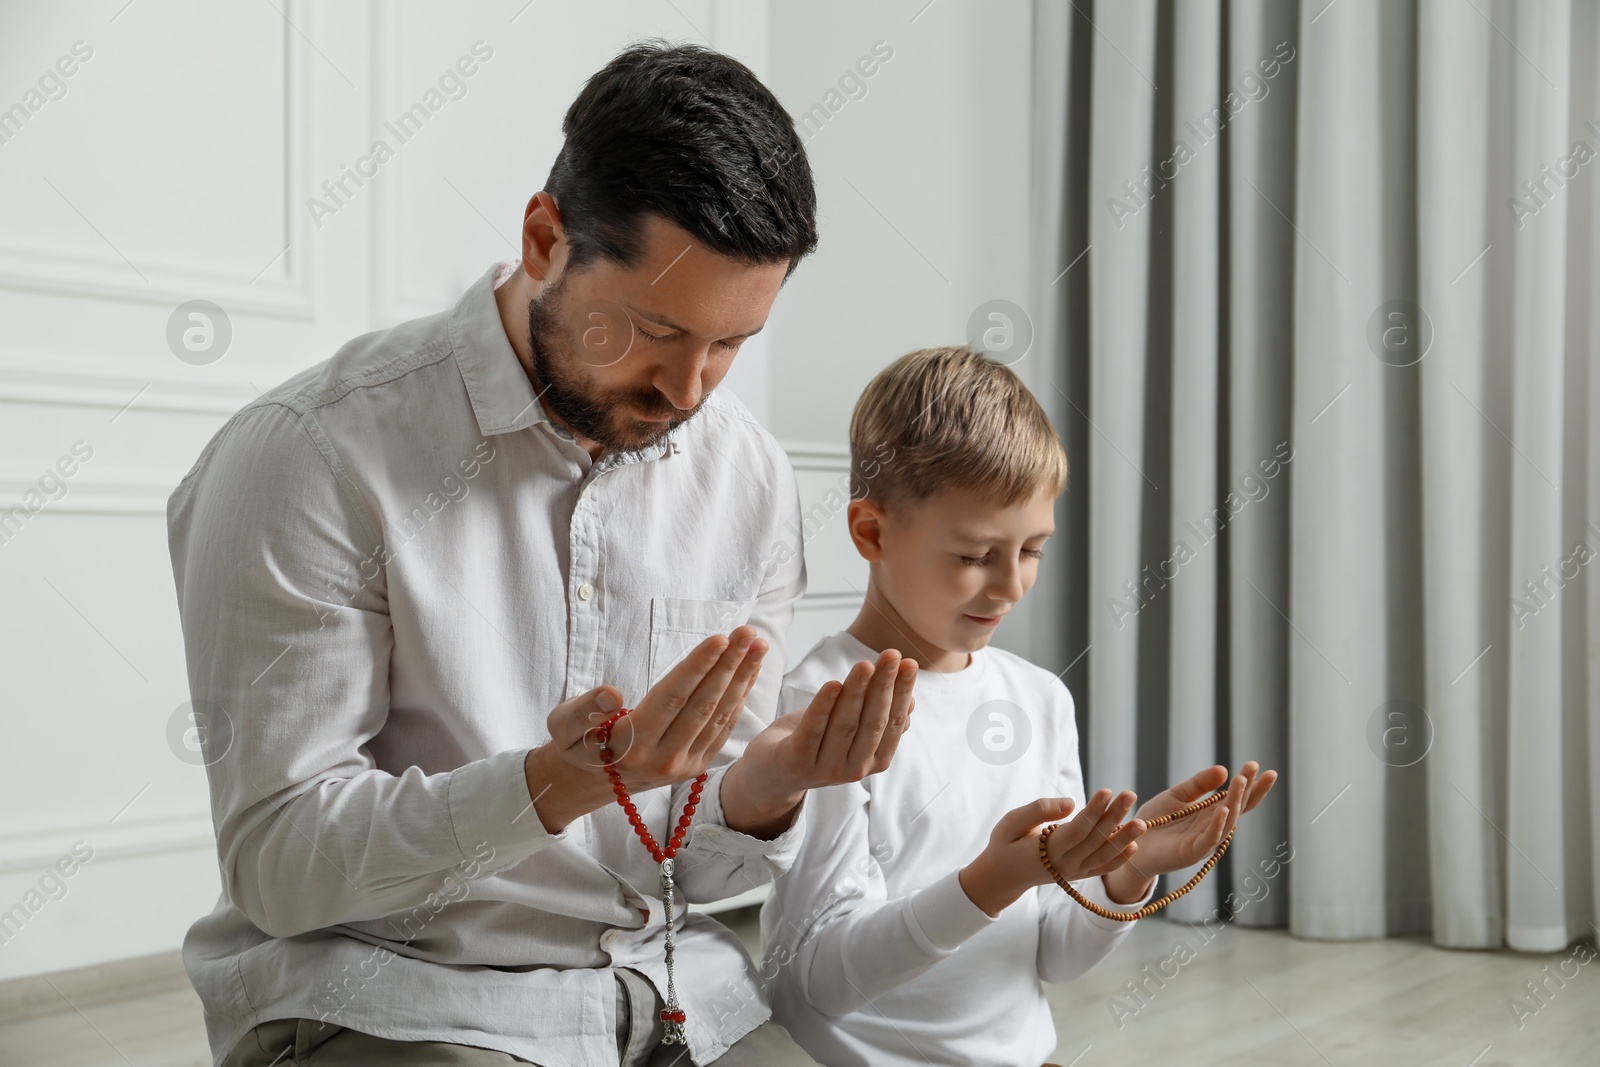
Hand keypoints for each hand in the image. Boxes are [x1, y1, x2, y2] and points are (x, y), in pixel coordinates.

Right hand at [524, 626, 766, 831]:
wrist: (589, 783)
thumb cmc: (575, 742)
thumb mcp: (563, 725)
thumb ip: (582, 709)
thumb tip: (611, 695)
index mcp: (630, 746)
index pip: (671, 699)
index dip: (698, 668)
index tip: (720, 638)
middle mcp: (662, 760)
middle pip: (703, 706)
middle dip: (730, 666)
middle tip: (749, 632)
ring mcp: (683, 766)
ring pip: (719, 717)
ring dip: (742, 679)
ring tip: (758, 645)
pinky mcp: (696, 767)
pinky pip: (722, 729)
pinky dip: (739, 698)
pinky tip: (749, 672)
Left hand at [721, 649, 917, 837]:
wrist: (770, 773)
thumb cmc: (816, 743)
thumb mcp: (851, 731)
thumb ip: (878, 719)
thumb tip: (912, 702)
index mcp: (873, 761)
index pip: (892, 723)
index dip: (902, 693)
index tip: (909, 663)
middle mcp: (854, 769)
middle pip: (872, 722)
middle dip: (884, 686)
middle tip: (892, 655)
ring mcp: (825, 768)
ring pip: (845, 724)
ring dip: (857, 691)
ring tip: (865, 664)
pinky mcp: (796, 761)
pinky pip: (812, 730)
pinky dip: (823, 706)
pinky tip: (832, 684)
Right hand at [959, 789, 1142, 916]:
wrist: (1004, 875)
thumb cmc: (1006, 843)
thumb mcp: (1012, 823)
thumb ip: (1038, 810)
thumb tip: (1070, 803)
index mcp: (1048, 851)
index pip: (1078, 829)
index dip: (1094, 811)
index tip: (1107, 790)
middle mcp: (1066, 865)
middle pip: (1096, 840)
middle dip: (1114, 816)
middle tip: (1130, 794)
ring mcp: (1075, 872)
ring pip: (1104, 855)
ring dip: (1125, 839)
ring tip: (1142, 822)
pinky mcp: (1079, 874)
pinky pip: (1103, 868)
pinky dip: (1119, 859)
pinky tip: (1133, 845)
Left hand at [1101, 761, 1277, 902]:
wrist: (1131, 841)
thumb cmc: (1155, 821)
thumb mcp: (1177, 795)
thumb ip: (1198, 784)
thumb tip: (1224, 770)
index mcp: (1211, 813)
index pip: (1237, 798)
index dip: (1250, 784)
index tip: (1257, 765)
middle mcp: (1213, 827)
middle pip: (1238, 808)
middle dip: (1248, 789)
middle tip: (1254, 767)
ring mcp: (1205, 841)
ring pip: (1227, 822)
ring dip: (1235, 801)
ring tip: (1240, 781)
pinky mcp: (1192, 852)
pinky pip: (1209, 839)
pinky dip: (1218, 825)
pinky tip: (1224, 809)